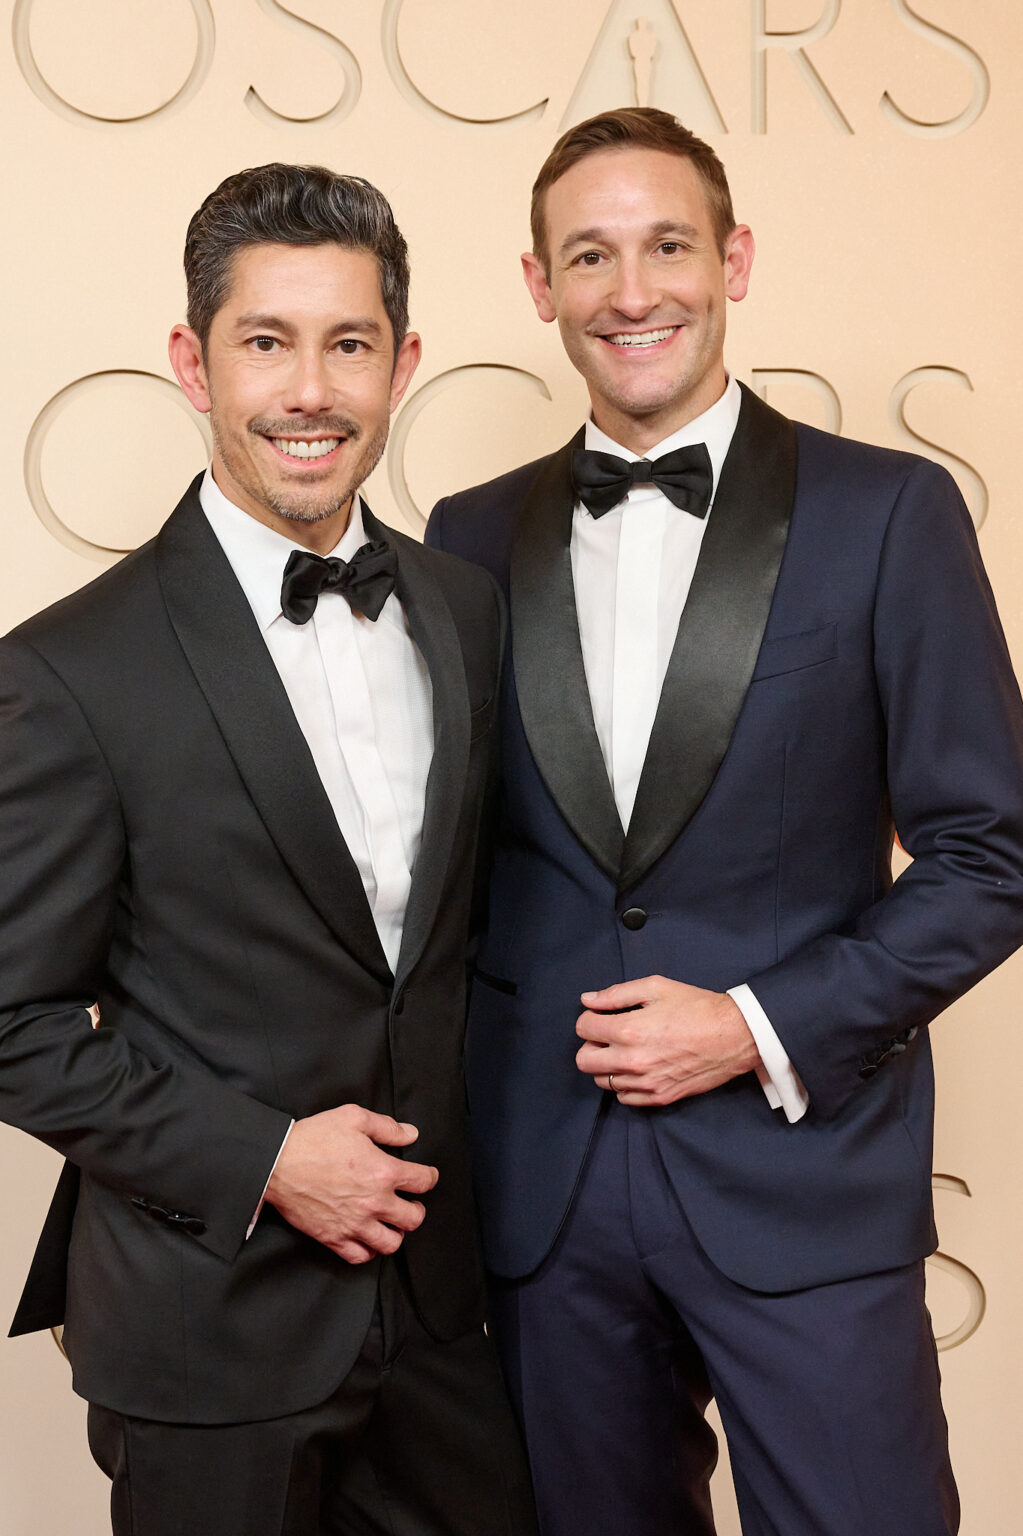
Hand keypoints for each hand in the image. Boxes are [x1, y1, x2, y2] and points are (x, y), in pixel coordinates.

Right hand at [265, 1104, 437, 1263]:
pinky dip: (369, 1250)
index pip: (422, 1181)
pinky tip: (368, 1238)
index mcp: (384, 1172)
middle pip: (413, 1218)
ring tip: (391, 1222)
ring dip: (396, 1233)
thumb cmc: (314, 1138)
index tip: (426, 1176)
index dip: (429, 1176)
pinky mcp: (333, 1237)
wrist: (277, 1162)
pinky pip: (360, 1256)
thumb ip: (387, 1127)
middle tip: (410, 1202)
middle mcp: (374, 1202)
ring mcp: (354, 1224)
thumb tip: (411, 1135)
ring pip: (391, 1243)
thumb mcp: (354, 1118)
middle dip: (416, 1209)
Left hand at [575, 976, 760, 1105]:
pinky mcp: (660, 1097)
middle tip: (608, 1035)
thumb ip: (616, 994)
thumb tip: (587, 999)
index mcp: (629, 1030)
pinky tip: (637, 1067)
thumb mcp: (656, 987)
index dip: (590, 1017)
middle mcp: (633, 1061)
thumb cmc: (697, 1007)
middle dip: (590, 1044)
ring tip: (626, 1050)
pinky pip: (624, 1098)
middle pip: (584, 1061)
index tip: (601, 1015)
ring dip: (607, 1064)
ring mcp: (646, 1083)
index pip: (583, 1028)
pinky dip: (624, 1083)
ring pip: (602, 1081)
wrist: (734, 1035)